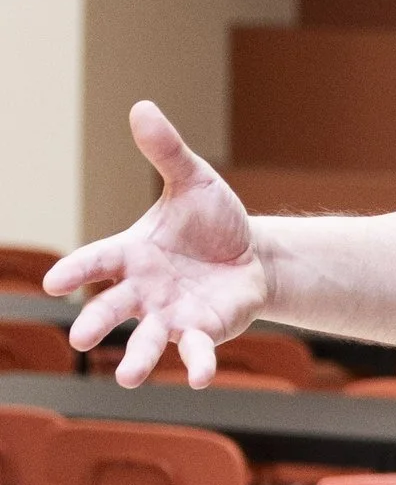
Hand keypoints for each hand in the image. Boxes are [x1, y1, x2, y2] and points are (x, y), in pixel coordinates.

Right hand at [45, 101, 272, 387]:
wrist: (253, 254)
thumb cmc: (211, 220)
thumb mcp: (193, 181)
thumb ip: (166, 152)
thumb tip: (142, 107)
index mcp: (132, 253)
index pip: (97, 261)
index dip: (76, 271)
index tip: (53, 283)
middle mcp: (143, 289)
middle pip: (113, 307)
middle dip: (97, 322)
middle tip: (80, 339)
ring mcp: (170, 314)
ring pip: (148, 339)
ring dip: (139, 358)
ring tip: (127, 378)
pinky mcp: (202, 331)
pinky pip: (197, 350)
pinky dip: (199, 363)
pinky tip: (202, 377)